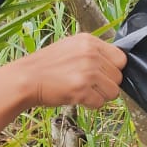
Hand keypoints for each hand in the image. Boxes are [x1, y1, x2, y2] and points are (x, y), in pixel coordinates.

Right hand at [0, 33, 126, 109]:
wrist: (26, 79)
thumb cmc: (47, 66)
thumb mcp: (71, 47)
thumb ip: (92, 52)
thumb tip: (115, 64)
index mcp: (89, 41)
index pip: (121, 58)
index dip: (113, 70)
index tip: (100, 74)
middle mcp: (91, 54)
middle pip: (118, 77)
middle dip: (106, 85)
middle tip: (87, 85)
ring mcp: (87, 72)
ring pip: (113, 92)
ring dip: (99, 96)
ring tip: (81, 91)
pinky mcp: (81, 90)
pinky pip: (99, 104)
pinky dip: (89, 105)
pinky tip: (75, 97)